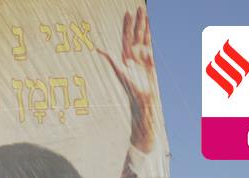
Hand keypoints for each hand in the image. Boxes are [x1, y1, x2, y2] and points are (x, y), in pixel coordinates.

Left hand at [96, 6, 158, 151]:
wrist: (143, 98)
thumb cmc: (131, 88)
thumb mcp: (120, 72)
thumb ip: (111, 59)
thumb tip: (98, 49)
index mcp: (125, 56)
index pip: (126, 36)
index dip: (127, 25)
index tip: (127, 12)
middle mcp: (133, 55)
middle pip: (135, 34)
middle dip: (137, 21)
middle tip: (139, 7)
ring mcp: (142, 57)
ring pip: (143, 37)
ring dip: (144, 25)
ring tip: (146, 13)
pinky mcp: (150, 61)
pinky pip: (150, 45)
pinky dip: (150, 35)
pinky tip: (150, 27)